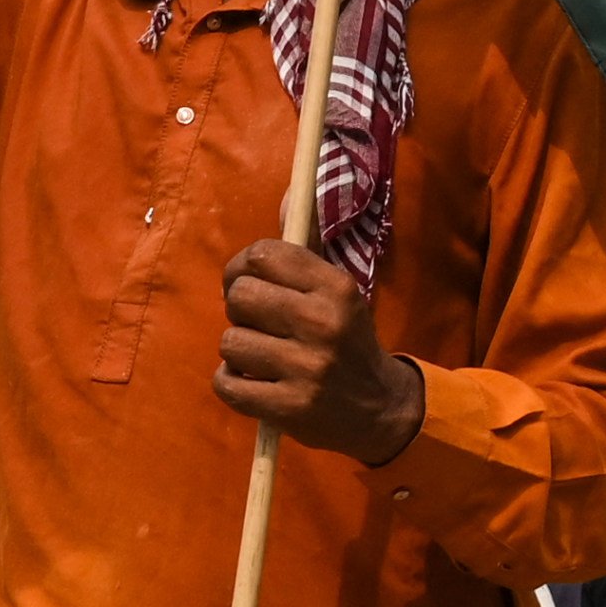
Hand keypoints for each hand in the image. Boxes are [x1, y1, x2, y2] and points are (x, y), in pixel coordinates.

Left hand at [218, 239, 426, 463]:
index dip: (240, 267)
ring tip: (261, 356)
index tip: (244, 282)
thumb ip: (303, 258)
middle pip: (240, 295)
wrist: (379, 408)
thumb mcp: (339, 294)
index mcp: (336, 287)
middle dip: (239, 309)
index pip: (262, 255)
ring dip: (238, 350)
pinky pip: (226, 383)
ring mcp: (305, 367)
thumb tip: (287, 197)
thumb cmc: (348, 342)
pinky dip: (232, 383)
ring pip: (230, 341)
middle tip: (257, 322)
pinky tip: (254, 381)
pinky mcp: (288, 407)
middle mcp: (322, 322)